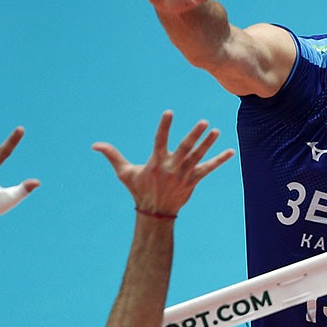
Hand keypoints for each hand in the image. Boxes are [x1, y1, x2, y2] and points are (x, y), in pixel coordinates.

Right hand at [93, 111, 232, 217]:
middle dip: (194, 136)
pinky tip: (230, 152)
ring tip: (216, 131)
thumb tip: (95, 145)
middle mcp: (171, 167)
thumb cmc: (139, 190)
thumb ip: (112, 156)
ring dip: (208, 144)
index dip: (164, 127)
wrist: (155, 213)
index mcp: (156, 162)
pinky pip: (208, 169)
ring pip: (198, 157)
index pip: (160, 140)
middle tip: (204, 122)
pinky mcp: (193, 181)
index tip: (169, 112)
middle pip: (185, 149)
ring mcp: (184, 175)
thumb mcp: (125, 173)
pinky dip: (220, 161)